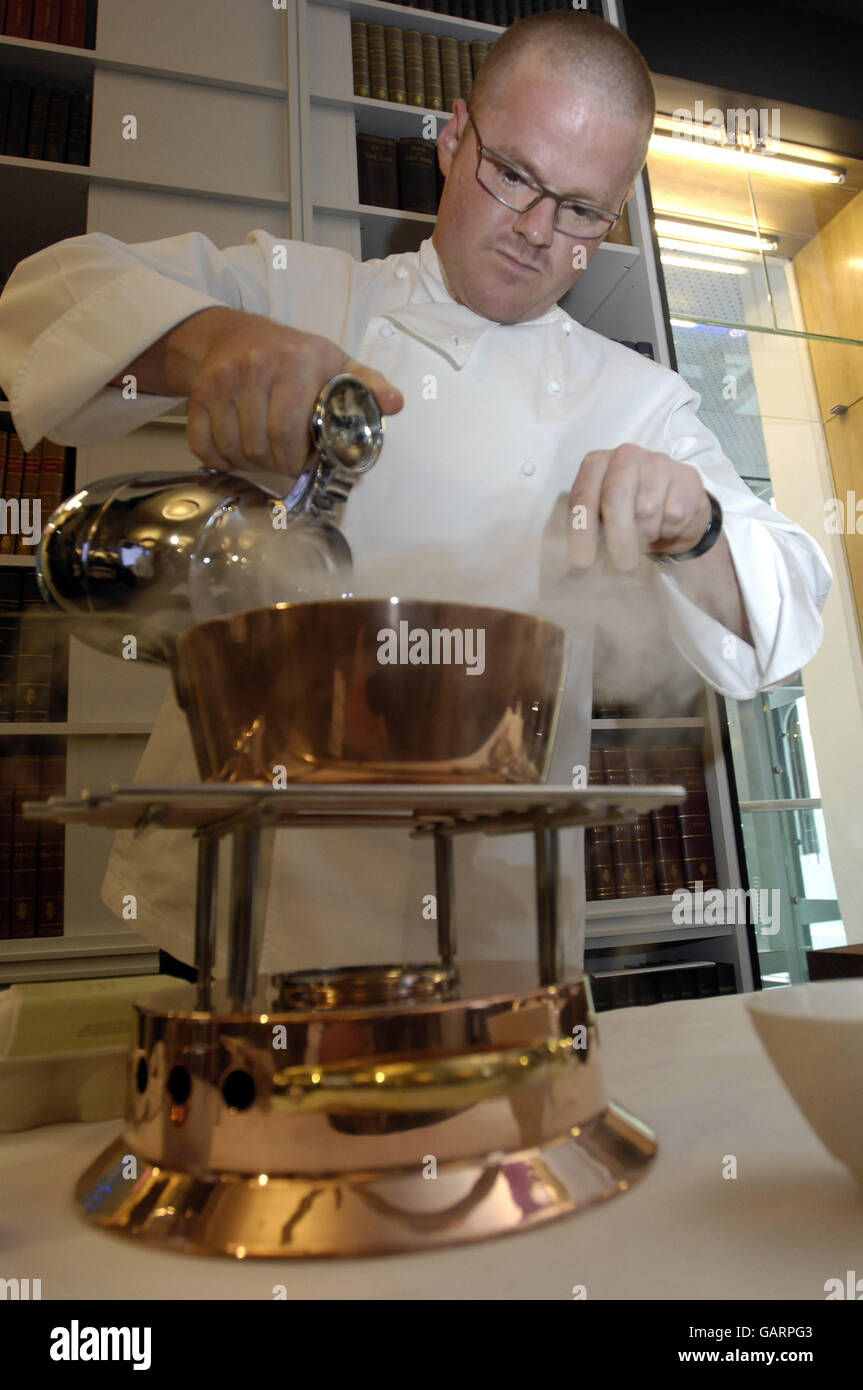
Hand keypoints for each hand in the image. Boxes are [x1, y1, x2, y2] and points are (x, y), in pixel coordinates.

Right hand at [175, 309, 402, 473]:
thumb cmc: (298, 357)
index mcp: (296, 362)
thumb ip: (367, 385)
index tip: (302, 465)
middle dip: (274, 465)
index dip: (295, 460)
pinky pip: (202, 445)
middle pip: (259, 446)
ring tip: (263, 453)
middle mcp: (254, 367)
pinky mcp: (198, 393)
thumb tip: (395, 404)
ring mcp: (222, 380)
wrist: (238, 334)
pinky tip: (235, 450)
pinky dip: (218, 459)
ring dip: (248, 463)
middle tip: (284, 461)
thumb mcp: (338, 364)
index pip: (287, 431)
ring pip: (231, 448)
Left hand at [568, 444, 711, 571]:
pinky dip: (667, 531)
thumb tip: (581, 557)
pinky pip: (672, 516)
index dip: (581, 531)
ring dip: (644, 536)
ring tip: (646, 535)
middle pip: (615, 499)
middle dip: (617, 539)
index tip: (582, 562)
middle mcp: (625, 456)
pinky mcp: (684, 478)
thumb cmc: (631, 512)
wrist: (676, 506)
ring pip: (646, 512)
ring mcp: (657, 464)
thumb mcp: (603, 515)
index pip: (583, 497)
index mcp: (597, 464)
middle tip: (621, 566)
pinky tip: (666, 526)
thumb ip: (590, 525)